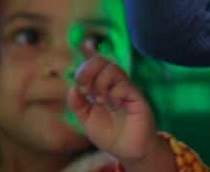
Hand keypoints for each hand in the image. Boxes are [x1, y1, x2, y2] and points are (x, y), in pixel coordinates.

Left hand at [67, 52, 173, 170]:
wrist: (127, 149)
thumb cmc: (109, 134)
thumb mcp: (86, 120)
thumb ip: (78, 105)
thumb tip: (72, 88)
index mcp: (100, 87)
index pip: (93, 65)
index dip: (83, 68)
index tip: (79, 85)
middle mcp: (113, 84)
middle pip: (102, 61)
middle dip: (88, 71)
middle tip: (86, 90)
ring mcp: (125, 88)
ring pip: (113, 69)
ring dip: (101, 84)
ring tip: (100, 101)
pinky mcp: (136, 96)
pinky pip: (124, 85)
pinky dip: (114, 94)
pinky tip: (115, 106)